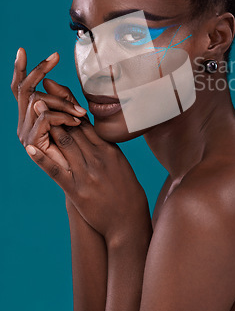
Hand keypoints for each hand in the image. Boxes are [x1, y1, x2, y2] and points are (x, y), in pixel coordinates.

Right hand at [11, 48, 86, 168]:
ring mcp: (26, 136)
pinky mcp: (34, 147)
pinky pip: (44, 122)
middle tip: (54, 56)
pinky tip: (70, 118)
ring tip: (81, 113)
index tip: (22, 50)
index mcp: (31, 116)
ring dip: (62, 103)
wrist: (85, 180)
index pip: (21, 88)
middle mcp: (24, 124)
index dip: (20, 70)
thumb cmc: (82, 149)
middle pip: (26, 90)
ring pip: (38, 103)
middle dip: (38, 70)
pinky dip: (59, 117)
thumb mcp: (74, 119)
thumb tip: (49, 81)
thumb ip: (63, 101)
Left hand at [30, 100, 149, 243]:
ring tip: (35, 109)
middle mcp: (98, 157)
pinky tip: (30, 148)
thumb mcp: (118, 162)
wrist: (128, 219)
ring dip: (48, 125)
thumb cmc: (124, 189)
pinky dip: (42, 159)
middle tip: (42, 93)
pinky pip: (56, 171)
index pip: (86, 123)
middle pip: (74, 128)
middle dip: (56, 109)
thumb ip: (104, 146)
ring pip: (65, 143)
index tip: (58, 91)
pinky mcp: (77, 190)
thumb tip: (90, 131)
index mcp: (109, 149)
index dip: (70, 106)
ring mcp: (87, 173)